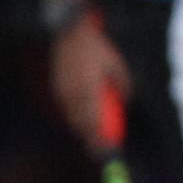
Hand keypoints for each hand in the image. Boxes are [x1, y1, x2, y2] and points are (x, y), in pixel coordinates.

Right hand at [52, 12, 129, 153]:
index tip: (106, 149)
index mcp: (89, 91)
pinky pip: (64, 107)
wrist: (67, 33)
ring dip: (80, 128)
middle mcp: (73, 95)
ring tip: (90, 136)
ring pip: (70, 117)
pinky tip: (79, 117)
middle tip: (98, 148)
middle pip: (80, 124)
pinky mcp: (55, 86)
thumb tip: (126, 100)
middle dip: (89, 138)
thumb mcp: (115, 64)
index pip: (93, 123)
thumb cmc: (95, 48)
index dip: (98, 139)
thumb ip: (122, 84)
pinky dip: (72, 116)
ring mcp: (62, 91)